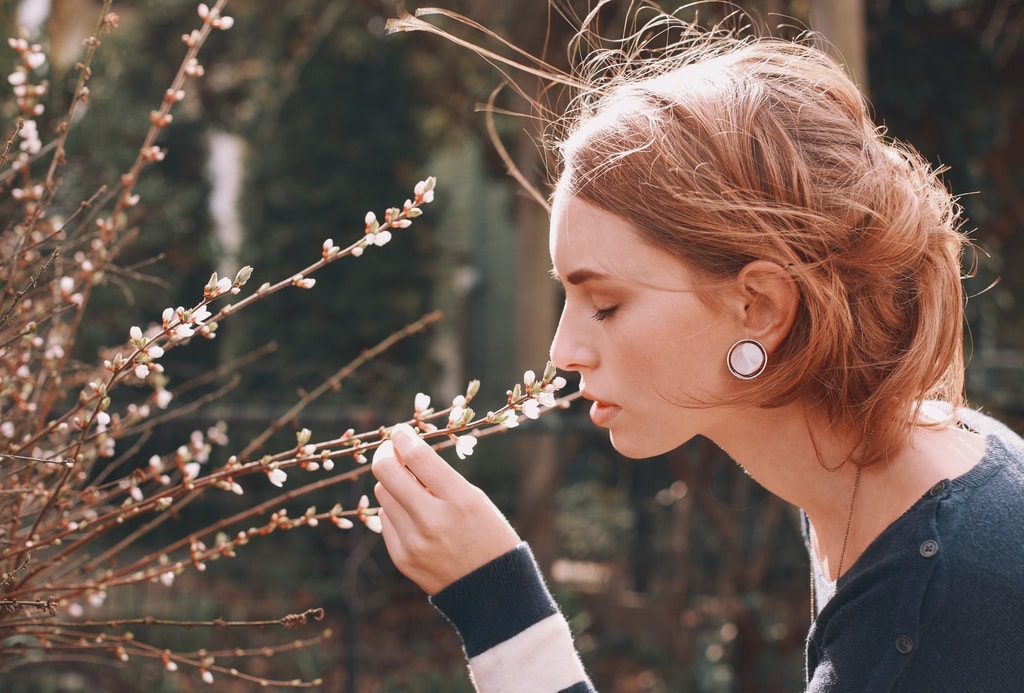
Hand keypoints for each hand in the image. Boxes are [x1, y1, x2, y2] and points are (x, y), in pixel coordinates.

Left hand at [371, 423, 520, 594]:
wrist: (492, 591)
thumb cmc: (488, 535)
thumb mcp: (475, 499)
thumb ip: (440, 478)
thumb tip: (404, 455)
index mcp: (459, 499)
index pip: (418, 456)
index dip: (403, 438)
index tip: (400, 432)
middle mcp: (433, 519)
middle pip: (387, 472)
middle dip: (386, 454)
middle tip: (391, 450)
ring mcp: (414, 541)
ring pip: (382, 494)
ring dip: (392, 484)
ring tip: (410, 487)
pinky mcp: (402, 557)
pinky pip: (386, 520)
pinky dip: (396, 510)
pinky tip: (414, 516)